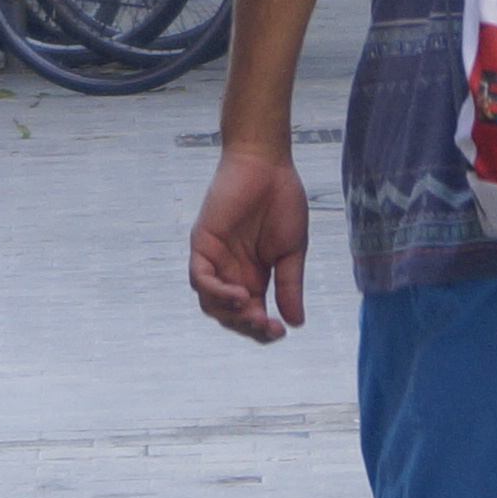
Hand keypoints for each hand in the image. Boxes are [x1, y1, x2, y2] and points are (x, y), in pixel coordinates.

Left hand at [186, 146, 309, 343]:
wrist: (268, 165)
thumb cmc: (282, 201)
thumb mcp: (291, 251)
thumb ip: (290, 286)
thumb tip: (296, 323)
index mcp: (253, 275)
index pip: (250, 314)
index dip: (262, 330)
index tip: (280, 332)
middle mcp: (230, 271)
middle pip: (228, 315)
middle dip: (247, 327)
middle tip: (268, 327)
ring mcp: (214, 259)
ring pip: (210, 303)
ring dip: (231, 315)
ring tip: (254, 313)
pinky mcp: (202, 244)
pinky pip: (200, 278)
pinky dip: (216, 292)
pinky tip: (240, 294)